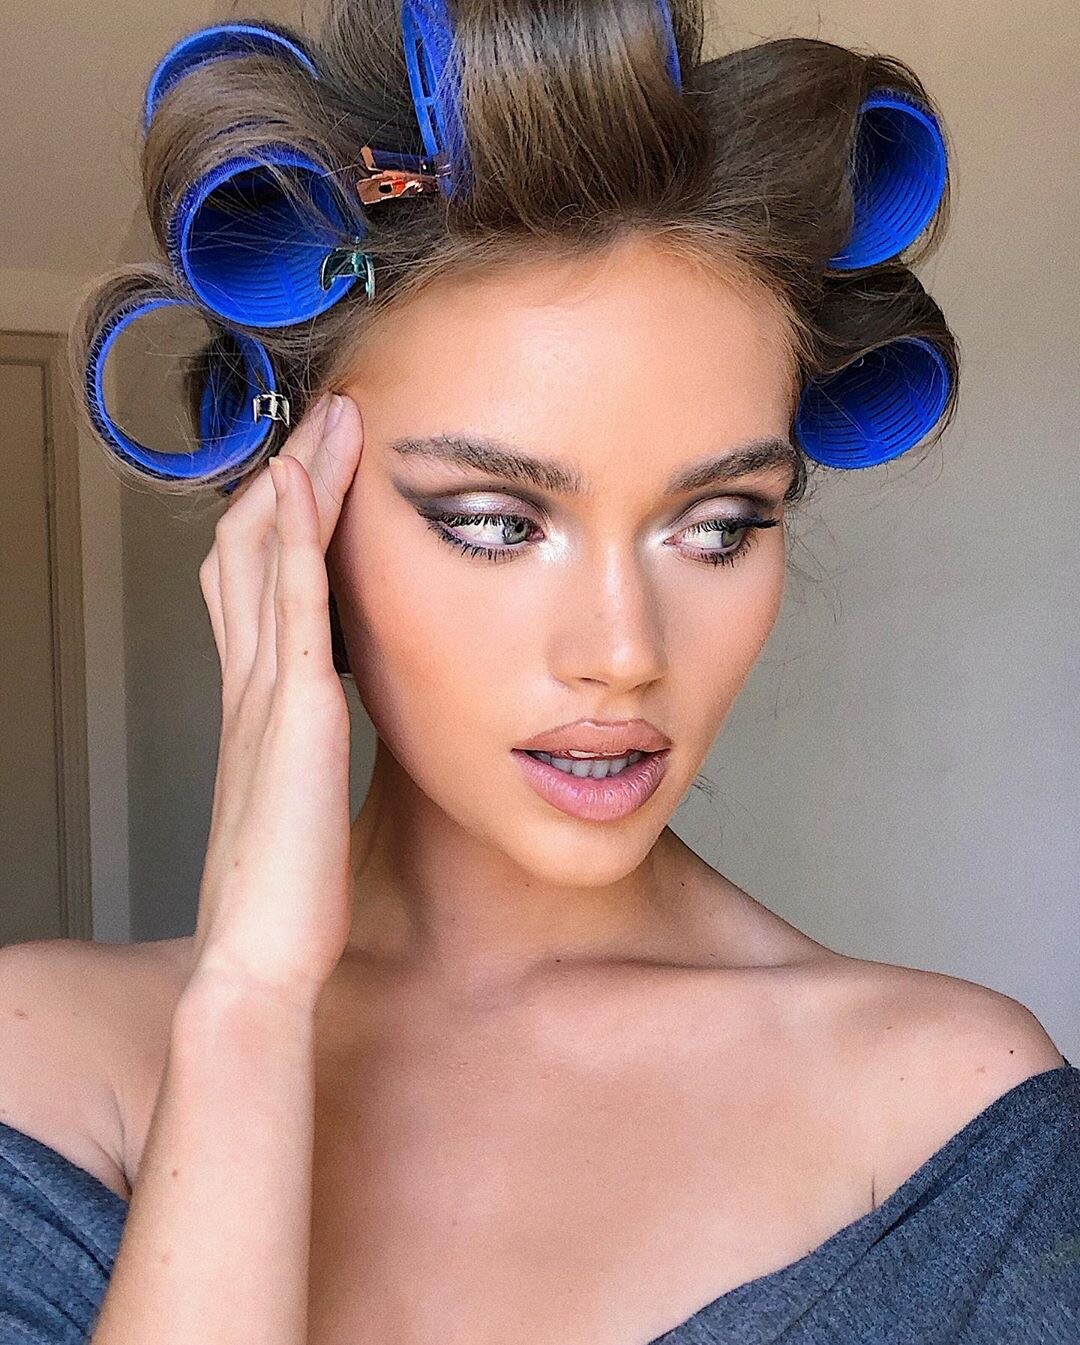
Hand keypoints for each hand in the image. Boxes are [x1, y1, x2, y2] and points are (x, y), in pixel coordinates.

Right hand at [189, 391, 362, 1010]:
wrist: (259, 955)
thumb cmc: (285, 893)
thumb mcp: (295, 803)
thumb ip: (301, 756)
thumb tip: (317, 732)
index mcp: (255, 707)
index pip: (254, 590)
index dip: (277, 525)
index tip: (309, 476)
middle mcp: (251, 686)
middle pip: (255, 556)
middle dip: (287, 481)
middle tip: (321, 423)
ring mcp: (267, 693)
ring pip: (271, 560)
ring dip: (298, 484)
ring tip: (329, 423)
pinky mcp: (295, 710)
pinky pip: (295, 601)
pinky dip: (300, 537)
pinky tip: (310, 485)